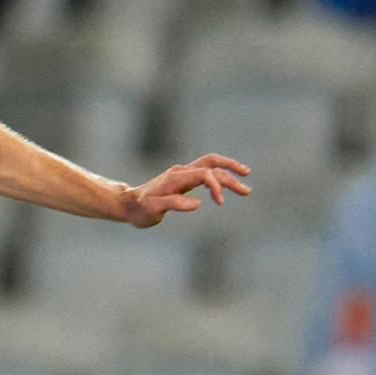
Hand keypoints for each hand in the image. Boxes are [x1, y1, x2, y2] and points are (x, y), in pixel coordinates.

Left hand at [118, 153, 250, 227]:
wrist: (128, 204)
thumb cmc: (140, 209)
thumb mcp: (153, 209)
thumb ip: (173, 204)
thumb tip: (196, 203)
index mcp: (176, 178)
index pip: (205, 174)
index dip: (217, 186)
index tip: (221, 203)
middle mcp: (181, 172)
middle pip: (212, 165)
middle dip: (231, 174)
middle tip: (246, 190)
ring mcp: (182, 173)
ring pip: (210, 165)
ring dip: (228, 172)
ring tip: (244, 182)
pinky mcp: (182, 179)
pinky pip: (205, 170)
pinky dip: (219, 174)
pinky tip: (226, 183)